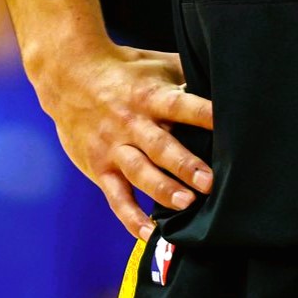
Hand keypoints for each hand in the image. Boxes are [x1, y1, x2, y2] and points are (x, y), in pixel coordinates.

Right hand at [35, 41, 213, 239]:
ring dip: (162, 189)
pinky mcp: (99, 167)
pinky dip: (130, 217)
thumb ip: (187, 75)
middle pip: (161, 145)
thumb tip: (225, 81)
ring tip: (186, 204)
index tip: (226, 125)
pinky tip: (148, 233)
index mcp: (151, 96)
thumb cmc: (126, 69)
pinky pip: (116, 196)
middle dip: (185, 164)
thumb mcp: (158, 64)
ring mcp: (114, 147)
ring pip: (139, 172)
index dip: (203, 114)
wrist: (71, 76)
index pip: (181, 105)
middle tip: (209, 182)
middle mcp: (133, 122)